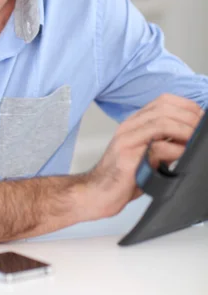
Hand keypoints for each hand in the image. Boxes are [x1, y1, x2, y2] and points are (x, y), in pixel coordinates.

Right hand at [85, 94, 203, 218]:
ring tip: (196, 140)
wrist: (96, 193)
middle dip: (189, 116)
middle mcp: (129, 127)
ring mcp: (127, 141)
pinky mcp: (127, 158)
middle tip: (202, 128)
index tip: (200, 116)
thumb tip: (190, 139)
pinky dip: (176, 150)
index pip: (162, 101)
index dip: (186, 106)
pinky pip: (156, 148)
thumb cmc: (122, 177)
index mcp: (134, 123)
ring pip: (161, 122)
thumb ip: (164, 144)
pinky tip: (183, 156)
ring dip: (185, 129)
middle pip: (164, 108)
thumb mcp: (147, 154)